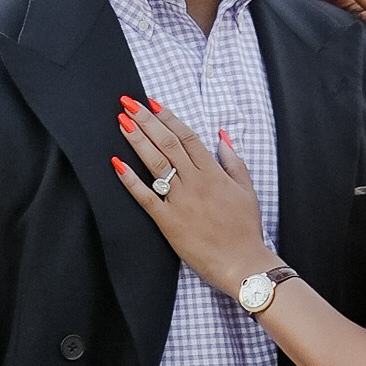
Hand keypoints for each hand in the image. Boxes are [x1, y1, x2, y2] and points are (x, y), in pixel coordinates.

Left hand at [112, 98, 272, 298]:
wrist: (242, 263)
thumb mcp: (247, 190)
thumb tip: (222, 136)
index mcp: (213, 173)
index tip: (152, 103)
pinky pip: (145, 197)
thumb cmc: (246, 229)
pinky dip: (130, 180)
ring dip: (137, 140)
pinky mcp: (168, 221)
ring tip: (122, 122)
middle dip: (146, 120)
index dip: (168, 118)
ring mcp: (180, 201)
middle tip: (128, 103)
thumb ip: (234, 162)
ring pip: (156, 163)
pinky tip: (117, 163)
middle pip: (168, 143)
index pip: (187, 137)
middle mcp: (195, 182)